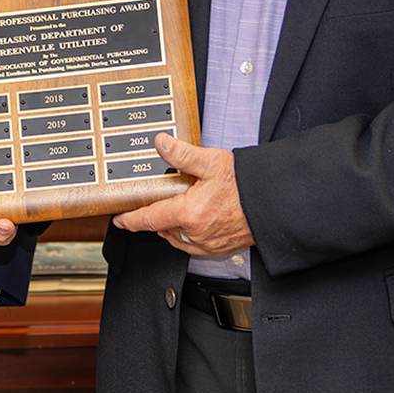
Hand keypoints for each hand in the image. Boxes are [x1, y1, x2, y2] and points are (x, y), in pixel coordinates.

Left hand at [112, 135, 253, 256]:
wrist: (273, 202)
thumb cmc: (246, 185)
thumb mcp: (211, 162)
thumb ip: (182, 155)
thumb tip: (161, 143)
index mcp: (189, 214)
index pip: (149, 219)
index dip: (131, 220)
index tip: (120, 220)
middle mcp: (195, 233)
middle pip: (162, 228)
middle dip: (156, 217)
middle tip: (157, 201)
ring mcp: (207, 243)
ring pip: (177, 239)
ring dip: (170, 227)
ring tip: (175, 209)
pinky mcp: (219, 248)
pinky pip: (193, 246)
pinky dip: (186, 236)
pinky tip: (193, 222)